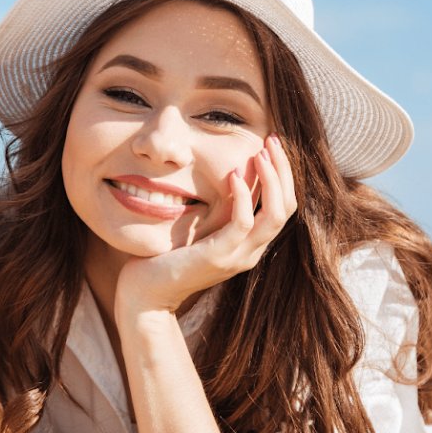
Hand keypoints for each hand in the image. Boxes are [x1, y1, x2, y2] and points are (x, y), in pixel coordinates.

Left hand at [116, 135, 296, 318]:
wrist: (144, 293)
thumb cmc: (166, 257)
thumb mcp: (201, 230)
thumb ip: (218, 210)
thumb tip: (227, 175)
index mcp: (250, 244)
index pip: (284, 205)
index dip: (284, 173)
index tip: (271, 145)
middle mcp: (251, 251)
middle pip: (287, 206)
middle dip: (283, 169)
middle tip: (272, 139)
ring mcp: (237, 256)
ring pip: (275, 214)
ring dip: (271, 179)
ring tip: (260, 152)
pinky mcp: (218, 257)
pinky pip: (242, 223)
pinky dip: (242, 197)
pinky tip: (233, 175)